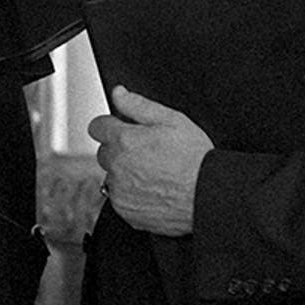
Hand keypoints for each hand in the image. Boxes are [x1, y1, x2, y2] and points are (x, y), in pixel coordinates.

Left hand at [90, 85, 212, 235]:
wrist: (207, 195)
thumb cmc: (195, 160)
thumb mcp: (172, 120)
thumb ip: (139, 105)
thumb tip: (119, 94)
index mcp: (124, 140)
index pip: (98, 127)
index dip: (112, 126)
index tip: (124, 130)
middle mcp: (117, 166)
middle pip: (104, 152)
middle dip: (120, 150)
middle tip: (147, 153)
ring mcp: (119, 190)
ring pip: (112, 176)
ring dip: (125, 173)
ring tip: (154, 173)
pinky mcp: (125, 210)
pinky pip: (120, 198)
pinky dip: (131, 195)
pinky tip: (153, 190)